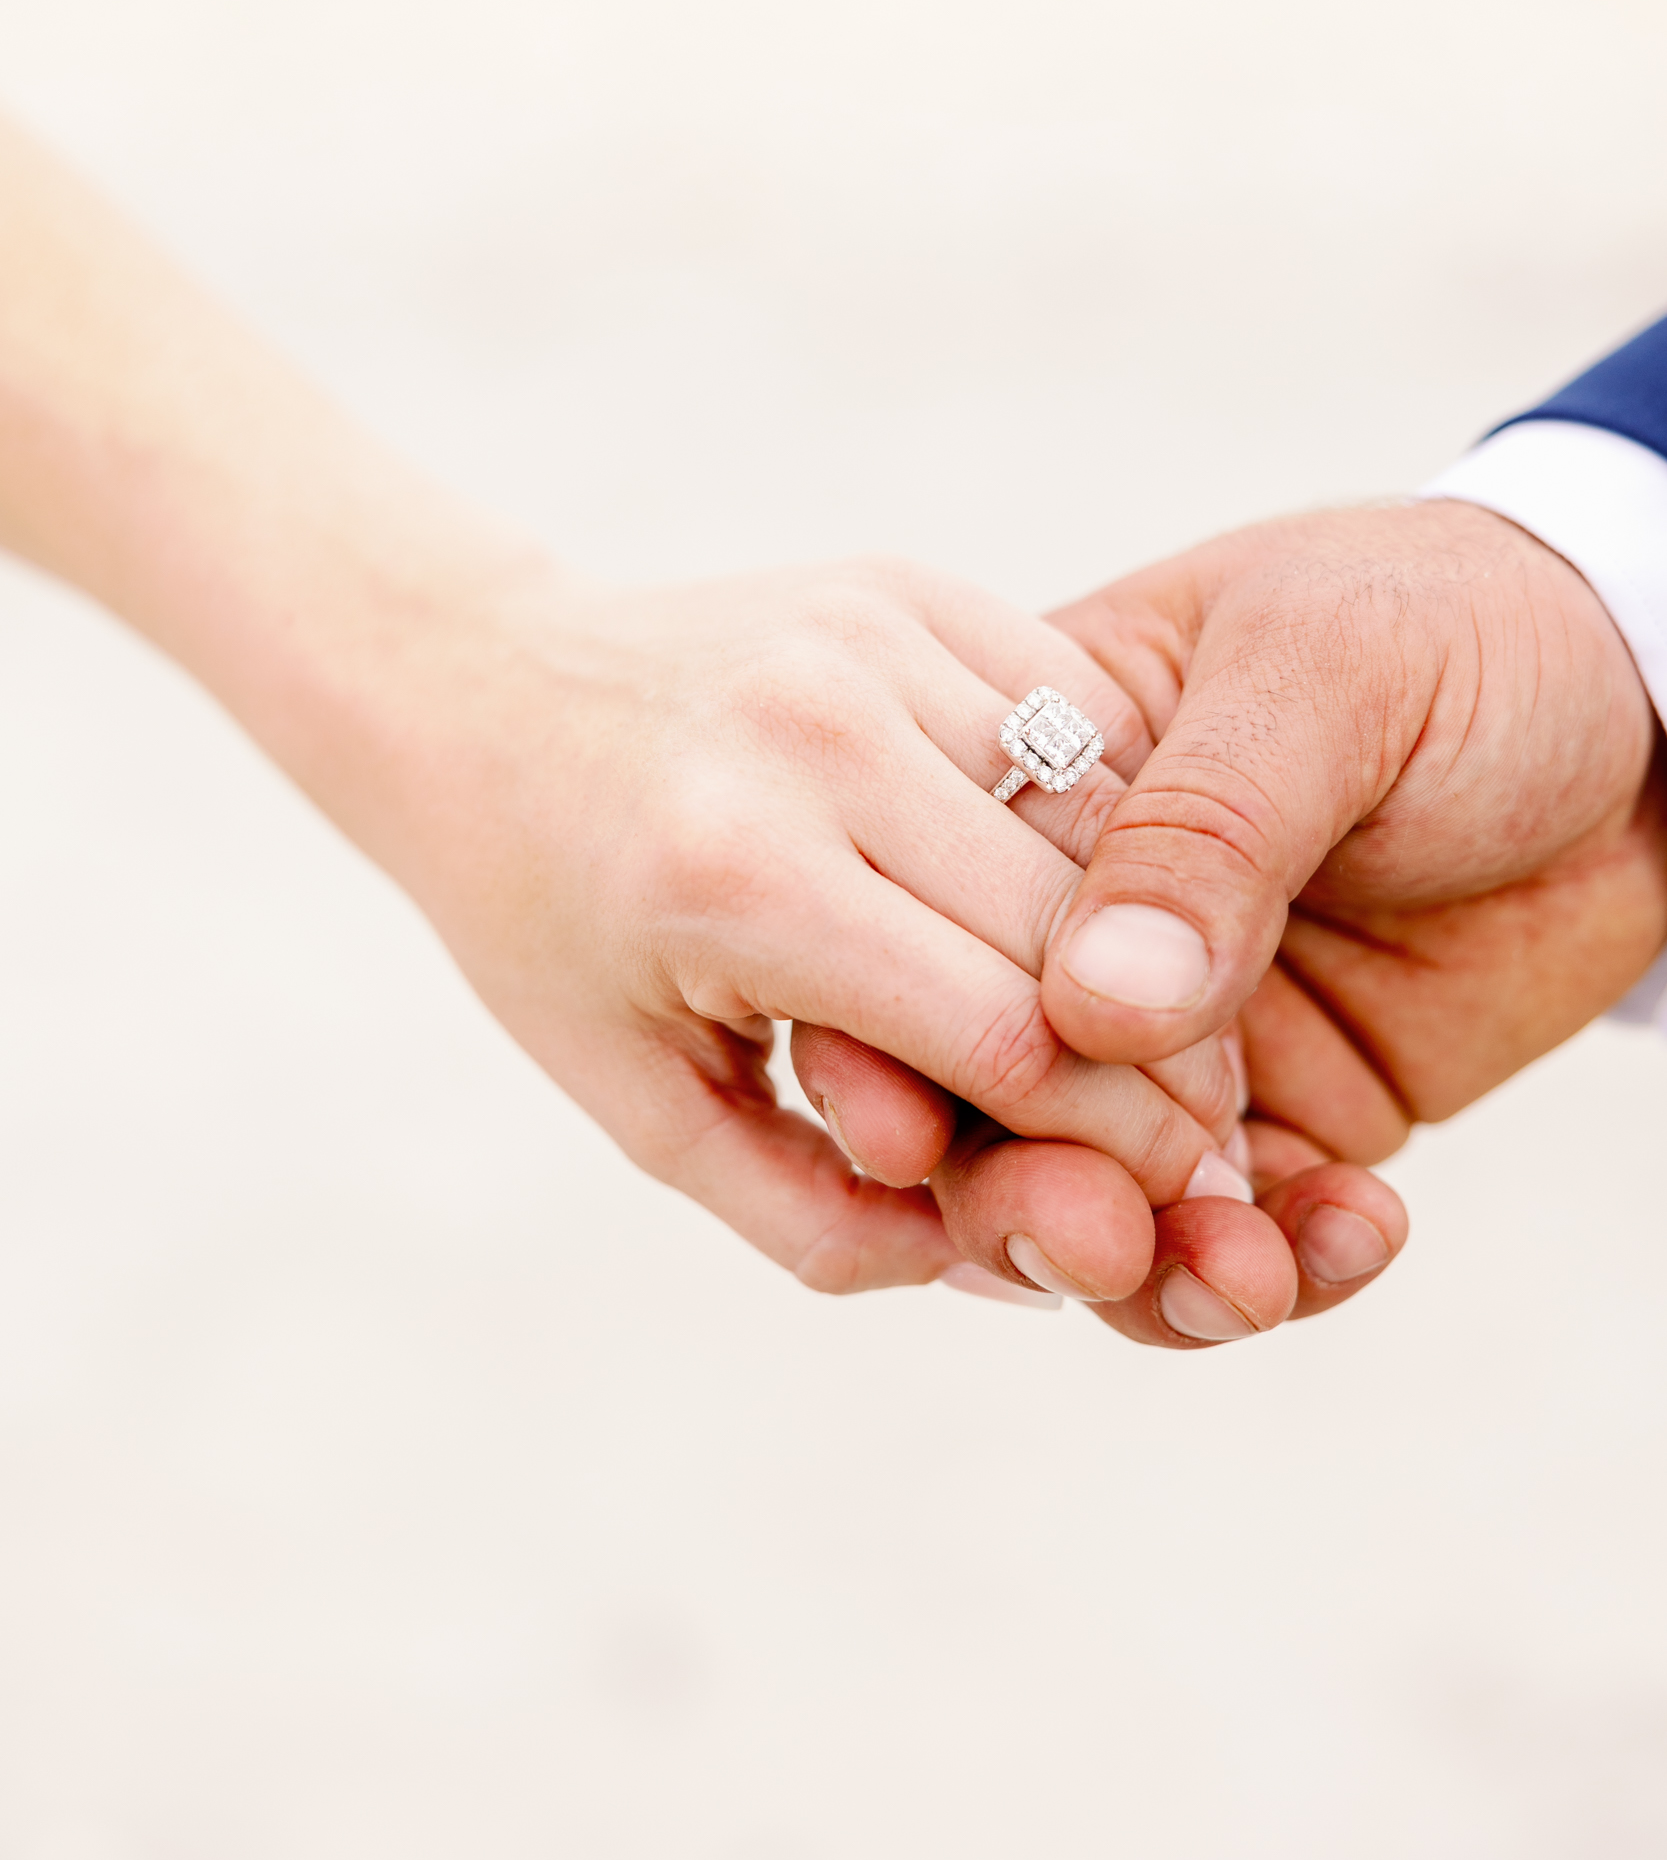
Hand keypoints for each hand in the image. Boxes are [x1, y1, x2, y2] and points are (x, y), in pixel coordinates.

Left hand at [367, 551, 1289, 1300]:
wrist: (481, 694)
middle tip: (1202, 1127)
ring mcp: (870, 639)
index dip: (1119, 1140)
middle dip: (1167, 1051)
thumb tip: (1026, 1273)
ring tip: (1160, 1018)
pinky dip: (1110, 814)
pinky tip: (1098, 886)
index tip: (1176, 1199)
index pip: (1010, 1035)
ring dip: (1155, 928)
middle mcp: (816, 736)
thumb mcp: (649, 1108)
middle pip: (1080, 929)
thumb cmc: (556, 928)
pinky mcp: (909, 585)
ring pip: (1107, 813)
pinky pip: (1081, 710)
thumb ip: (821, 1217)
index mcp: (739, 880)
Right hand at [797, 500, 1665, 1342]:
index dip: (898, 1036)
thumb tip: (1087, 1004)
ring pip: (1097, 1193)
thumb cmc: (1467, 629)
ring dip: (1146, 1267)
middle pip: (986, 1090)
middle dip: (1019, 1191)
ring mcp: (1178, 1034)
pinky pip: (1240, 1231)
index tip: (907, 1130)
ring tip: (1240, 1280)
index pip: (923, 926)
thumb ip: (1207, 826)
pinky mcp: (1284, 1112)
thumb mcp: (1331, 672)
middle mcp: (1079, 925)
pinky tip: (1352, 1237)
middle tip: (1091, 1243)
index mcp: (1039, 785)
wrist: (1651, 711)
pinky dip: (1281, 1266)